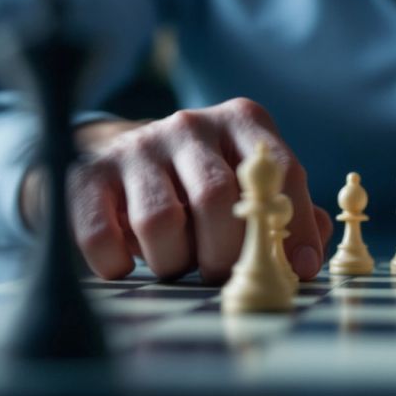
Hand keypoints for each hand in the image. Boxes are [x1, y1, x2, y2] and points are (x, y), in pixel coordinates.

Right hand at [20, 98, 333, 282]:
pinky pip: (101, 233)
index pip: (281, 172)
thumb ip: (287, 215)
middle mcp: (191, 124)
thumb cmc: (203, 185)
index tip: (299, 269)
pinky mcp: (89, 173)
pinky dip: (117, 263)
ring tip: (175, 262)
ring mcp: (138, 144)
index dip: (293, 226)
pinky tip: (127, 265)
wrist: (119, 163)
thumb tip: (307, 259)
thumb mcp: (251, 188)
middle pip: (216, 198)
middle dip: (223, 254)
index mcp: (243, 122)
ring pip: (160, 220)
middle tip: (219, 274)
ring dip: (173, 261)